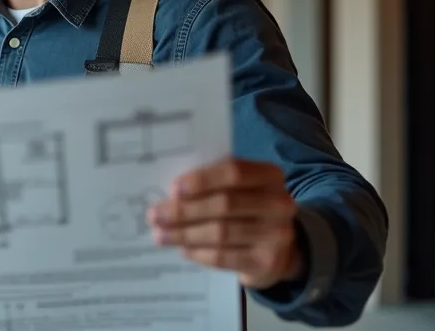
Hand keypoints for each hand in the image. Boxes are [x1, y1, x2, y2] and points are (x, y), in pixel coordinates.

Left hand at [148, 157, 301, 289]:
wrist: (277, 249)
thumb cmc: (246, 209)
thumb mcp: (238, 189)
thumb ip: (212, 184)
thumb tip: (169, 194)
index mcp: (269, 175)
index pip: (234, 172)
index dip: (202, 180)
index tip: (173, 189)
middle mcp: (279, 203)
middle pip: (224, 204)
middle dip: (184, 210)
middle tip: (155, 215)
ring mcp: (276, 235)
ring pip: (221, 232)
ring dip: (185, 234)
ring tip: (160, 235)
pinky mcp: (266, 262)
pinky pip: (224, 257)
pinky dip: (199, 253)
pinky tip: (183, 249)